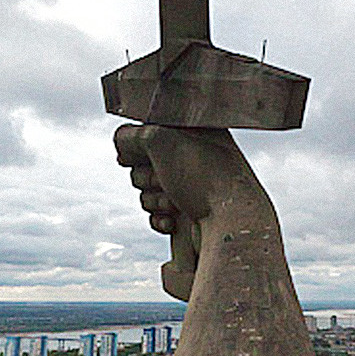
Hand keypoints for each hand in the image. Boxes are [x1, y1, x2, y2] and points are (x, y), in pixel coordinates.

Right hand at [114, 124, 268, 301]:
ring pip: (149, 190)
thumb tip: (122, 145)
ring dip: (154, 199)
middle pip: (145, 162)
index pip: (152, 129)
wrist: (232, 225)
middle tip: (164, 180)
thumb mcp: (160, 141)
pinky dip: (160, 218)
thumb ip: (132, 136)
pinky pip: (159, 214)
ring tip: (175, 202)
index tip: (138, 155)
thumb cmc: (205, 178)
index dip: (139, 145)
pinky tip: (172, 221)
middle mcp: (197, 155)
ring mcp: (194, 185)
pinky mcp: (192, 213)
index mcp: (198, 130)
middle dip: (147, 176)